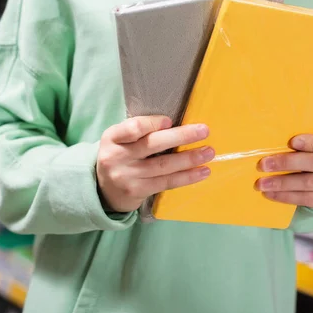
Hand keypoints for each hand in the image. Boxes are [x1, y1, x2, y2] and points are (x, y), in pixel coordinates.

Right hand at [96, 116, 214, 212]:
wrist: (103, 190)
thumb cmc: (121, 156)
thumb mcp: (121, 140)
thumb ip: (141, 131)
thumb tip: (178, 123)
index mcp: (112, 137)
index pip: (132, 128)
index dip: (152, 124)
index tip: (169, 121)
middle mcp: (116, 156)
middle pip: (152, 145)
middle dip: (181, 137)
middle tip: (204, 131)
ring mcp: (127, 176)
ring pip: (163, 165)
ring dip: (189, 158)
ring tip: (209, 152)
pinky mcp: (137, 191)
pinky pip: (166, 182)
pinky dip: (186, 177)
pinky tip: (202, 171)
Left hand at [257, 135, 312, 208]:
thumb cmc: (309, 158)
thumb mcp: (309, 149)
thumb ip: (296, 145)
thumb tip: (267, 142)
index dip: (309, 142)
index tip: (291, 141)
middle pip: (312, 162)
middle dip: (285, 163)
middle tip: (262, 165)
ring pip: (306, 183)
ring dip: (281, 183)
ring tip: (261, 183)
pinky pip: (303, 198)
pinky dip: (284, 196)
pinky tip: (268, 193)